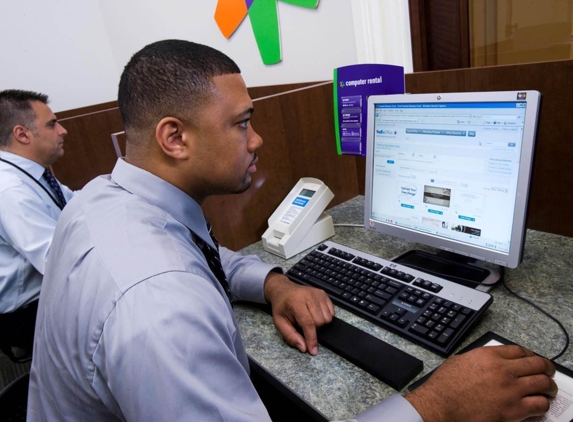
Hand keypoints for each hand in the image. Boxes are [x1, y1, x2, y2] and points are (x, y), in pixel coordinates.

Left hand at [263, 272, 334, 354]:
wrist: (283, 290)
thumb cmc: (281, 307)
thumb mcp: (279, 323)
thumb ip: (290, 336)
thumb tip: (304, 348)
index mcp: (296, 303)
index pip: (308, 323)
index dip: (311, 339)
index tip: (313, 350)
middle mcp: (309, 296)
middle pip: (320, 321)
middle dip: (314, 329)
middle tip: (303, 325)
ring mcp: (318, 294)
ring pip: (328, 318)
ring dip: (321, 324)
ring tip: (309, 319)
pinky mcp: (323, 294)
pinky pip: (332, 312)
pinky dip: (326, 317)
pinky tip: (315, 314)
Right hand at [405, 345, 556, 421]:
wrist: (441, 405)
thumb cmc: (445, 386)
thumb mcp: (460, 361)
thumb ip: (478, 359)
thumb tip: (488, 362)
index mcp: (488, 355)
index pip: (519, 351)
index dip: (530, 354)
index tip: (532, 359)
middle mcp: (503, 370)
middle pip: (536, 363)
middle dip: (545, 368)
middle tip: (547, 372)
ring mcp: (511, 390)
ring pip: (543, 383)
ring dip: (549, 386)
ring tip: (549, 390)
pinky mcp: (514, 410)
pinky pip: (539, 405)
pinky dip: (543, 404)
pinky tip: (539, 405)